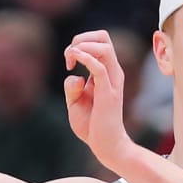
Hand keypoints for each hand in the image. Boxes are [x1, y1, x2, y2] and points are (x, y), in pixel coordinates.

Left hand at [63, 30, 134, 170]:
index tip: (69, 62)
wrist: (105, 145)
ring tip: (70, 61)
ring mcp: (112, 81)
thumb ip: (71, 87)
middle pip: (103, 37)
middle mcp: (113, 72)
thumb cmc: (91, 125)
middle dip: (81, 39)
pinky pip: (99, 67)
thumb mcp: (75, 102)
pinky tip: (72, 65)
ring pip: (104, 47)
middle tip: (69, 58)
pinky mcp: (109, 93)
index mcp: (106, 71)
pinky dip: (84, 59)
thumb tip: (74, 76)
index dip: (81, 43)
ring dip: (82, 47)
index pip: (100, 40)